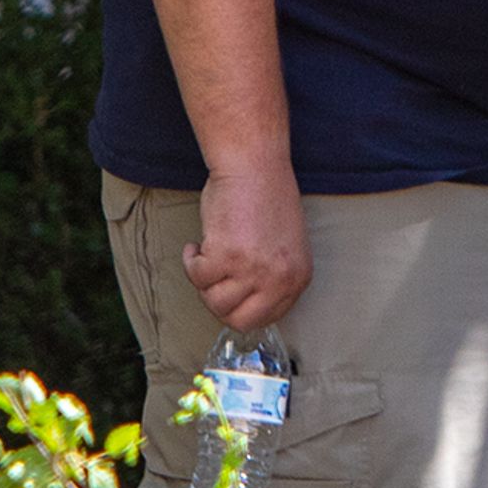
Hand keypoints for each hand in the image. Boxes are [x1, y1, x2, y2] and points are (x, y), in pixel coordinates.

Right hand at [183, 166, 310, 333]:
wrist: (253, 166)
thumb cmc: (264, 199)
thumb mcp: (282, 248)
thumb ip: (271, 277)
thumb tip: (245, 302)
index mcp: (297, 278)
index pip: (265, 318)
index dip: (240, 307)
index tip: (229, 291)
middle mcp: (279, 279)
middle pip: (238, 320)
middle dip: (219, 302)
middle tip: (213, 279)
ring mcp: (253, 270)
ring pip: (214, 302)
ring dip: (203, 280)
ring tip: (207, 255)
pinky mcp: (226, 257)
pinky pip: (197, 277)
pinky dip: (191, 260)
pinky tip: (199, 243)